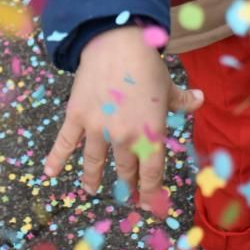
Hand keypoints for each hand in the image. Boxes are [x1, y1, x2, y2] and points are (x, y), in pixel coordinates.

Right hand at [44, 26, 202, 210]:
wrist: (116, 43)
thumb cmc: (147, 65)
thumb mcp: (168, 85)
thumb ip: (183, 100)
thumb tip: (200, 99)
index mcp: (150, 134)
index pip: (151, 173)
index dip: (150, 193)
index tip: (149, 206)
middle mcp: (124, 137)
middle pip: (125, 169)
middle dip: (127, 183)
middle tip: (126, 192)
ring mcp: (97, 129)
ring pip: (95, 162)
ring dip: (94, 179)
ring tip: (92, 189)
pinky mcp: (77, 117)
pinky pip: (65, 143)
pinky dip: (56, 159)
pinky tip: (49, 173)